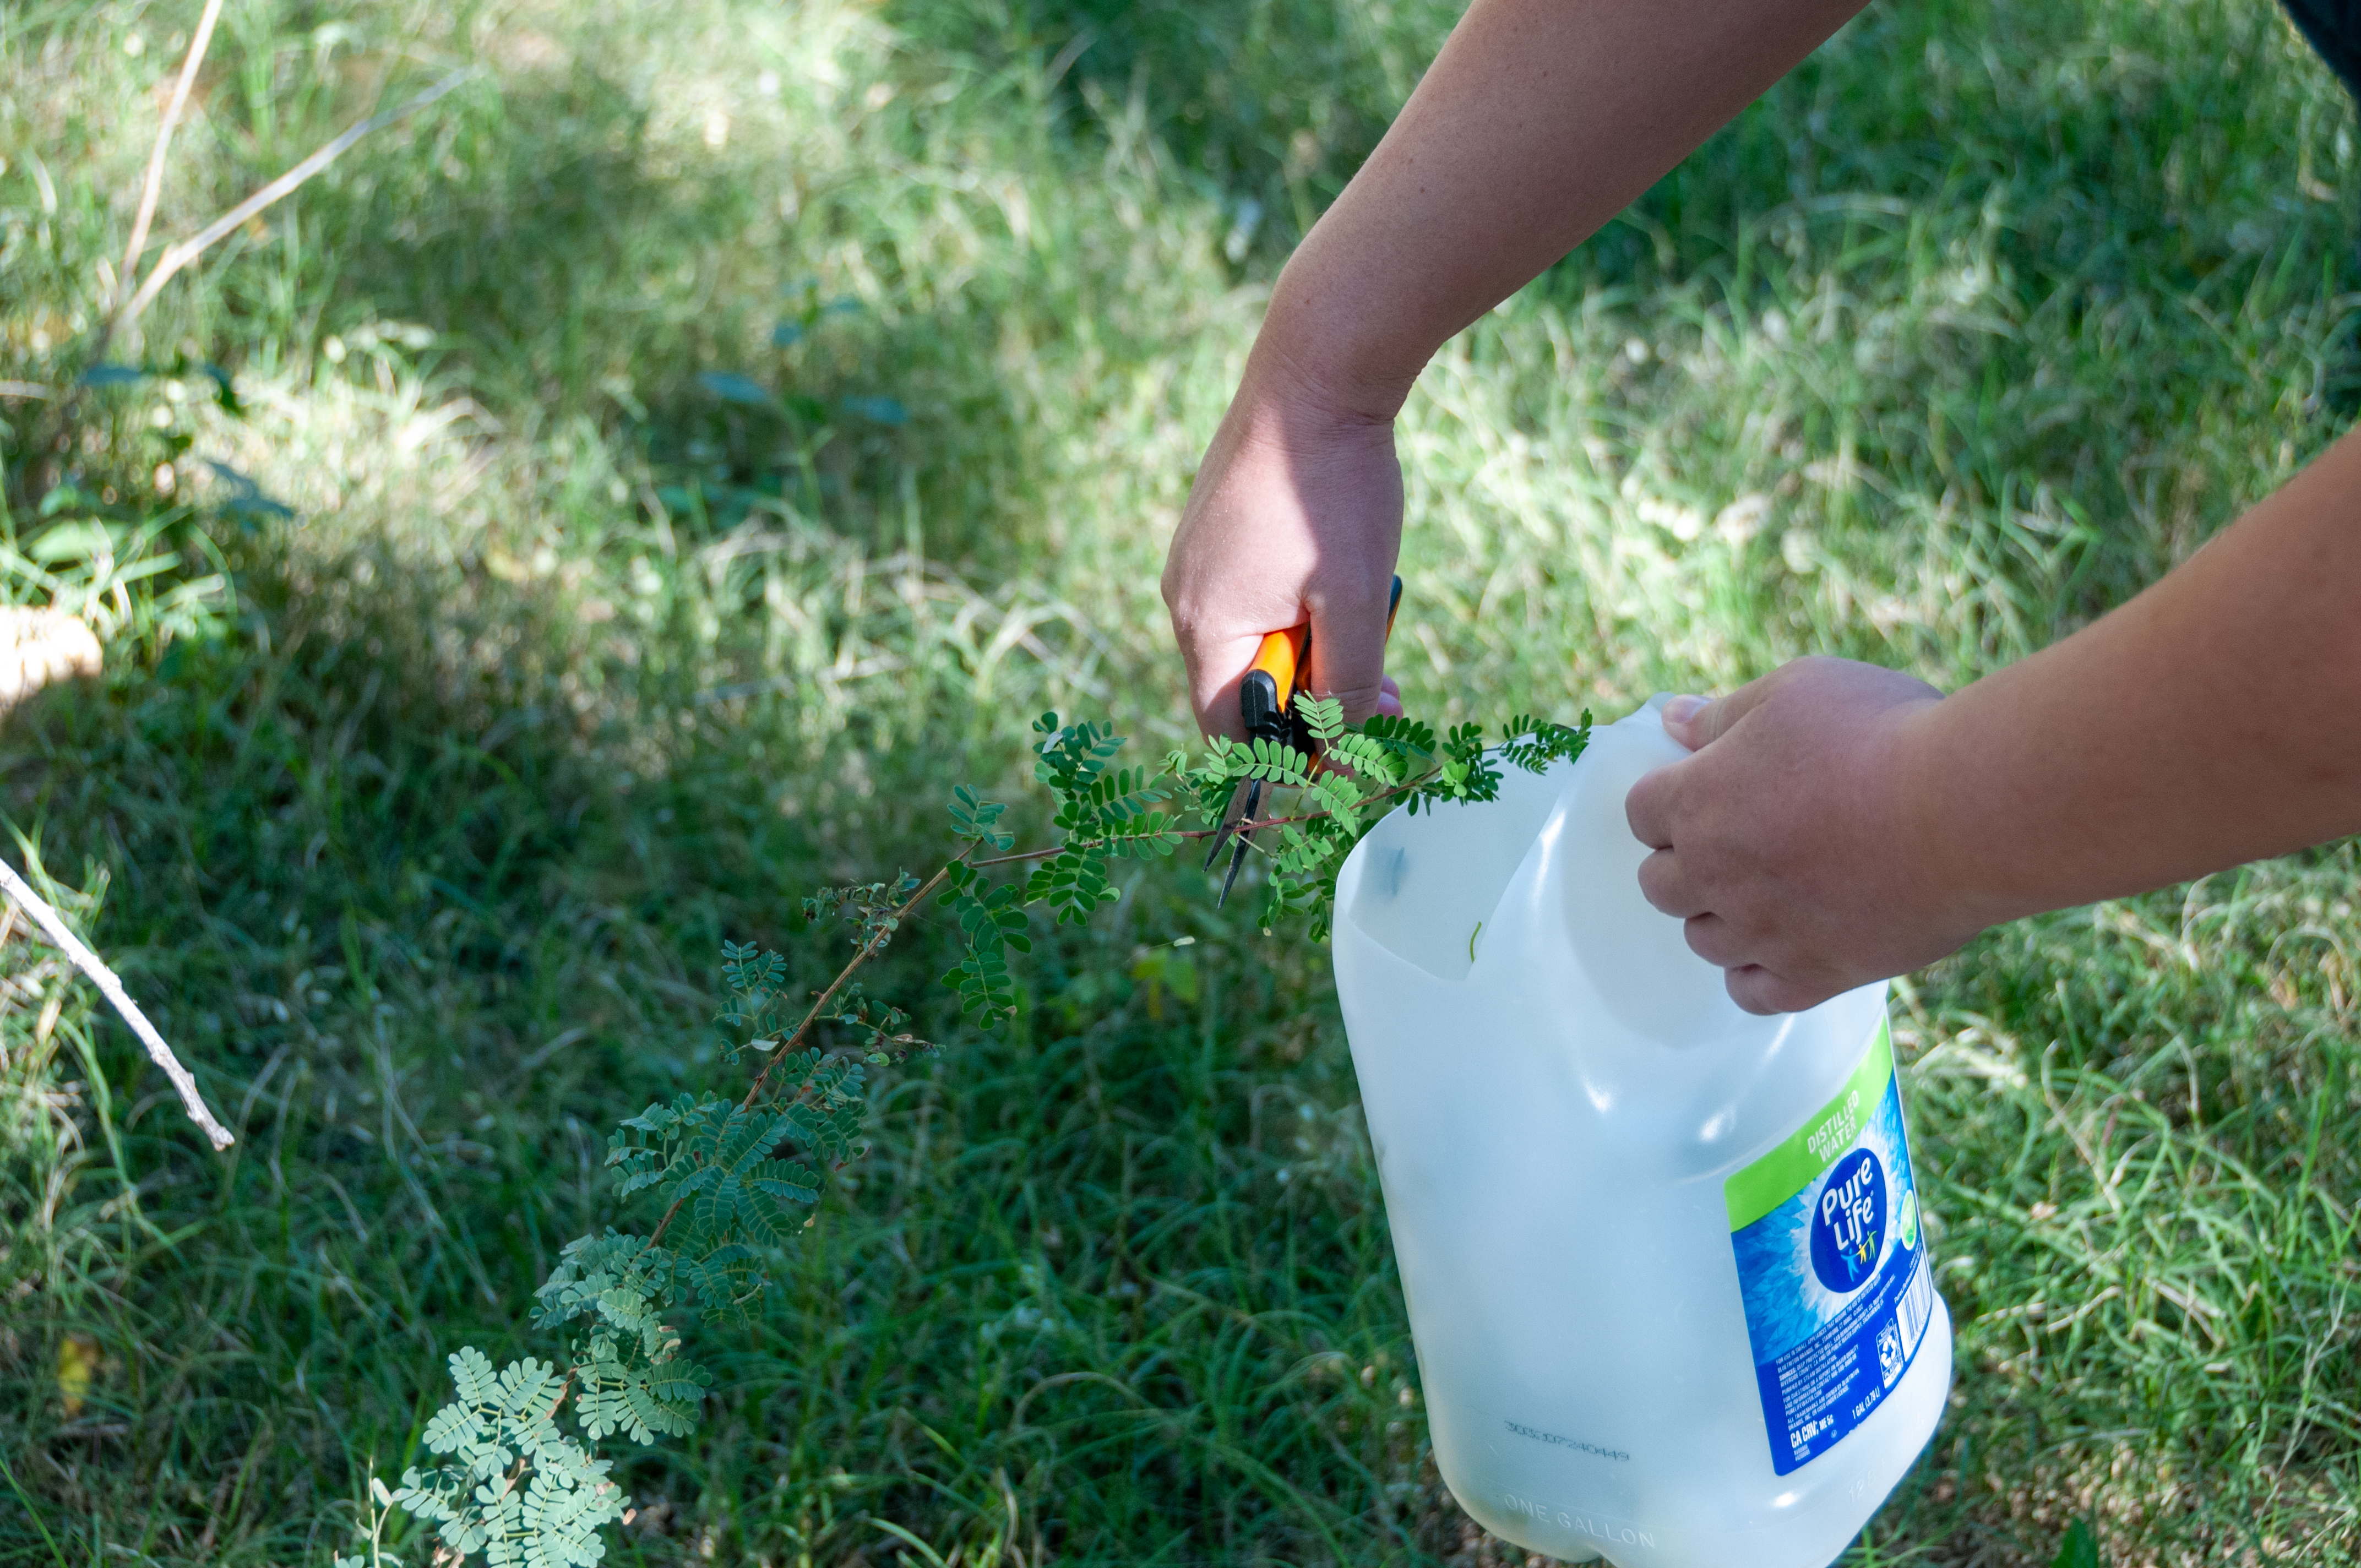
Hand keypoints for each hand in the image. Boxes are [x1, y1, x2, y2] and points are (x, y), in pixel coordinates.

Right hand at [1161, 353, 1404, 738]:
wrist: (1317, 370)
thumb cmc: (1334, 488)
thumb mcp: (1354, 602)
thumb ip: (1345, 688)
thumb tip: (1341, 762)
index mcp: (1205, 625)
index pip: (1228, 732)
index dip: (1286, 760)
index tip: (1349, 757)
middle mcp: (1184, 595)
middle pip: (1243, 687)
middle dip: (1314, 698)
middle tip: (1384, 691)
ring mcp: (1196, 557)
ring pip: (1254, 638)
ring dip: (1314, 646)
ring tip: (1369, 613)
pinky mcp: (1216, 527)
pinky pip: (1252, 594)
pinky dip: (1300, 604)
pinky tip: (1341, 572)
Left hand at [1623, 657, 1993, 1013]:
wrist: (1965, 809)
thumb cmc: (1881, 733)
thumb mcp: (1795, 691)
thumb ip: (1724, 714)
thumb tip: (1672, 719)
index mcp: (1698, 801)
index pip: (1640, 812)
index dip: (1669, 800)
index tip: (1708, 790)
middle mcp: (1715, 874)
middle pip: (1659, 884)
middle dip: (1686, 862)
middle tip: (1739, 840)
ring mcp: (1762, 932)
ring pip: (1703, 941)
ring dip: (1721, 917)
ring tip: (1768, 891)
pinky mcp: (1815, 974)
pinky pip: (1752, 995)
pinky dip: (1756, 974)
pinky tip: (1782, 949)